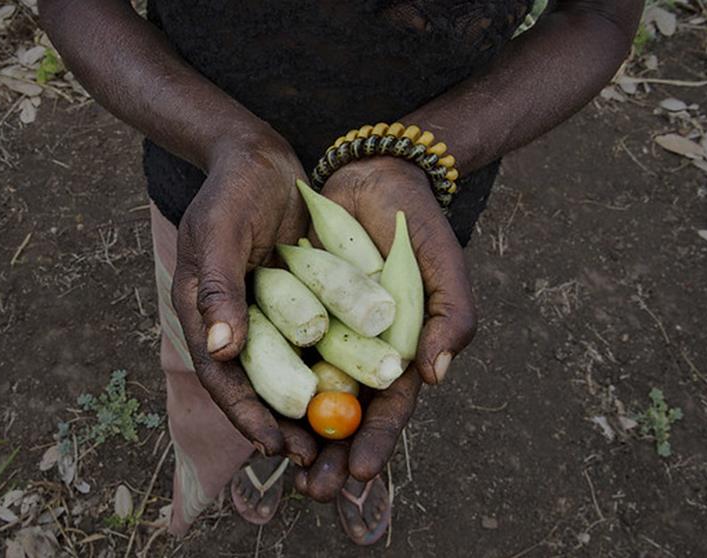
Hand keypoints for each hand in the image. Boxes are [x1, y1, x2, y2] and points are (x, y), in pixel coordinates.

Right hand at [171, 132, 316, 463]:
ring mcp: (270, 315)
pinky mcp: (301, 304)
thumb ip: (218, 287)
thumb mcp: (219, 231)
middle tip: (312, 459)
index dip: (246, 415)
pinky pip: (318, 345)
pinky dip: (334, 371)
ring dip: (313, 410)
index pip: (222, 377)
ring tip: (338, 441)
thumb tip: (218, 349)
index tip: (274, 446)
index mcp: (204, 314)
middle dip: (283, 426)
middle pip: (258, 387)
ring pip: (291, 374)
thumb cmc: (232, 189)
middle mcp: (236, 324)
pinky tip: (362, 395)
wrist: (261, 158)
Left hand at [295, 156, 476, 497]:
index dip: (376, 443)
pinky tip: (253, 408)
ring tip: (279, 462)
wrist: (371, 174)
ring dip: (295, 432)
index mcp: (402, 353)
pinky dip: (267, 383)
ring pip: (306, 394)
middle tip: (311, 489)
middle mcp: (360, 353)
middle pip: (344, 417)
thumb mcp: (443, 267)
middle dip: (329, 456)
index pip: (390, 411)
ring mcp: (324, 335)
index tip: (356, 472)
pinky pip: (277, 353)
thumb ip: (453, 318)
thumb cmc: (417, 225)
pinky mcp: (291, 313)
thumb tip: (435, 376)